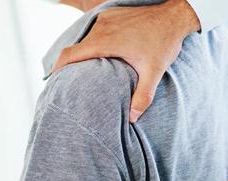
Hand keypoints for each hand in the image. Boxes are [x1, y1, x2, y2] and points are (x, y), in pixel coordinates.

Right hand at [53, 0, 200, 122]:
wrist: (174, 17)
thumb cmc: (164, 43)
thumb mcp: (154, 72)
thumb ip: (142, 96)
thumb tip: (132, 118)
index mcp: (105, 41)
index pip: (70, 54)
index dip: (57, 68)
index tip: (53, 81)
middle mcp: (101, 28)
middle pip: (75, 48)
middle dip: (70, 65)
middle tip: (70, 82)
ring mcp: (106, 19)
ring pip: (86, 39)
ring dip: (84, 54)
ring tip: (86, 72)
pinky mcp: (112, 15)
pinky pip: (96, 30)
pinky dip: (94, 43)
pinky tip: (102, 55)